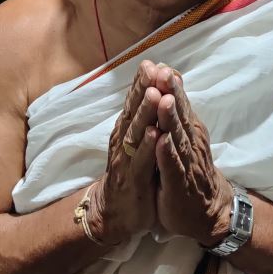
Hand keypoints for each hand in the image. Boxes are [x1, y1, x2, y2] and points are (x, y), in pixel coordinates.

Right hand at [88, 60, 161, 242]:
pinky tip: (156, 134)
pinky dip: (149, 147)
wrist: (116, 211)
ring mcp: (127, 160)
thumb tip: (152, 86)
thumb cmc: (131, 170)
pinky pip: (142, 162)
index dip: (142, 82)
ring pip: (137, 133)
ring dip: (146, 113)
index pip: (134, 101)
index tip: (151, 62)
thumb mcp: (136, 140)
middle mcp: (124, 140)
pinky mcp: (134, 180)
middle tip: (153, 69)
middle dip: (144, 90)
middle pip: (133, 111)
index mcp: (127, 129)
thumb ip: (143, 116)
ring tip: (155, 94)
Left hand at [154, 66, 232, 246]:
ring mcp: (185, 162)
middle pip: (179, 114)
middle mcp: (189, 141)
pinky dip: (167, 154)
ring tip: (162, 101)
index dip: (170, 84)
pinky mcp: (179, 183)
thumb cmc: (191, 168)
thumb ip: (178, 109)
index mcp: (188, 128)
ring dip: (169, 119)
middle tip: (164, 73)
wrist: (207, 210)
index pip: (179, 102)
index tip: (160, 65)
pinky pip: (173, 166)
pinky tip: (161, 141)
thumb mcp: (185, 135)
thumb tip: (171, 76)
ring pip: (176, 137)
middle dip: (170, 94)